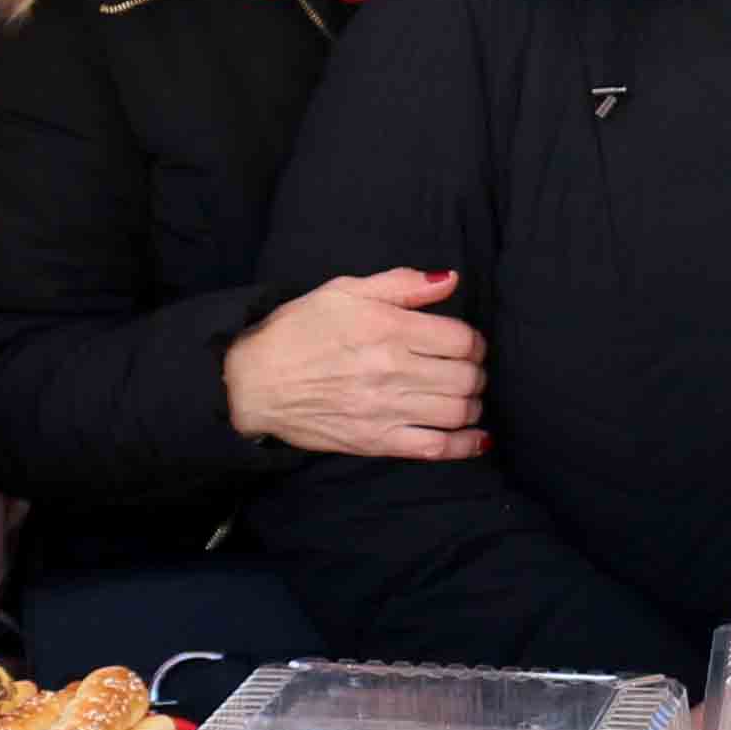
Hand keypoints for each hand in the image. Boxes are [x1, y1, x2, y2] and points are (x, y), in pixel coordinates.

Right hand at [223, 269, 488, 460]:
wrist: (253, 381)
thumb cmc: (298, 330)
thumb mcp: (345, 290)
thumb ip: (402, 284)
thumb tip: (450, 280)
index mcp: (388, 328)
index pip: (461, 339)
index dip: (473, 341)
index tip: (465, 343)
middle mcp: (392, 370)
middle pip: (466, 377)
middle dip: (476, 372)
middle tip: (467, 370)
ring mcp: (386, 410)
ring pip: (458, 411)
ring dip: (473, 404)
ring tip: (465, 397)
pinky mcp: (376, 442)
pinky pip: (435, 448)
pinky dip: (464, 445)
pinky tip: (477, 437)